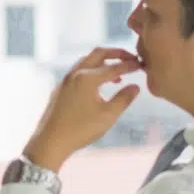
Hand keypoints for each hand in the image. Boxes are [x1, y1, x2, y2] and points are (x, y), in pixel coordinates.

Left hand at [24, 47, 143, 171]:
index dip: (130, 65)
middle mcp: (74, 74)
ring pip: (86, 61)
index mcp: (87, 78)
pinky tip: (100, 85)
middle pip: (98, 54)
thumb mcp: (108, 115)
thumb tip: (135, 86)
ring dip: (103, 63)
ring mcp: (65, 80)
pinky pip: (78, 71)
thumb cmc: (80, 129)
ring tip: (118, 75)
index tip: (143, 64)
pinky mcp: (60, 88)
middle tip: (131, 58)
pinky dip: (92, 71)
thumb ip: (124, 98)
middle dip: (116, 53)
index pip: (114, 67)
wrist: (50, 140)